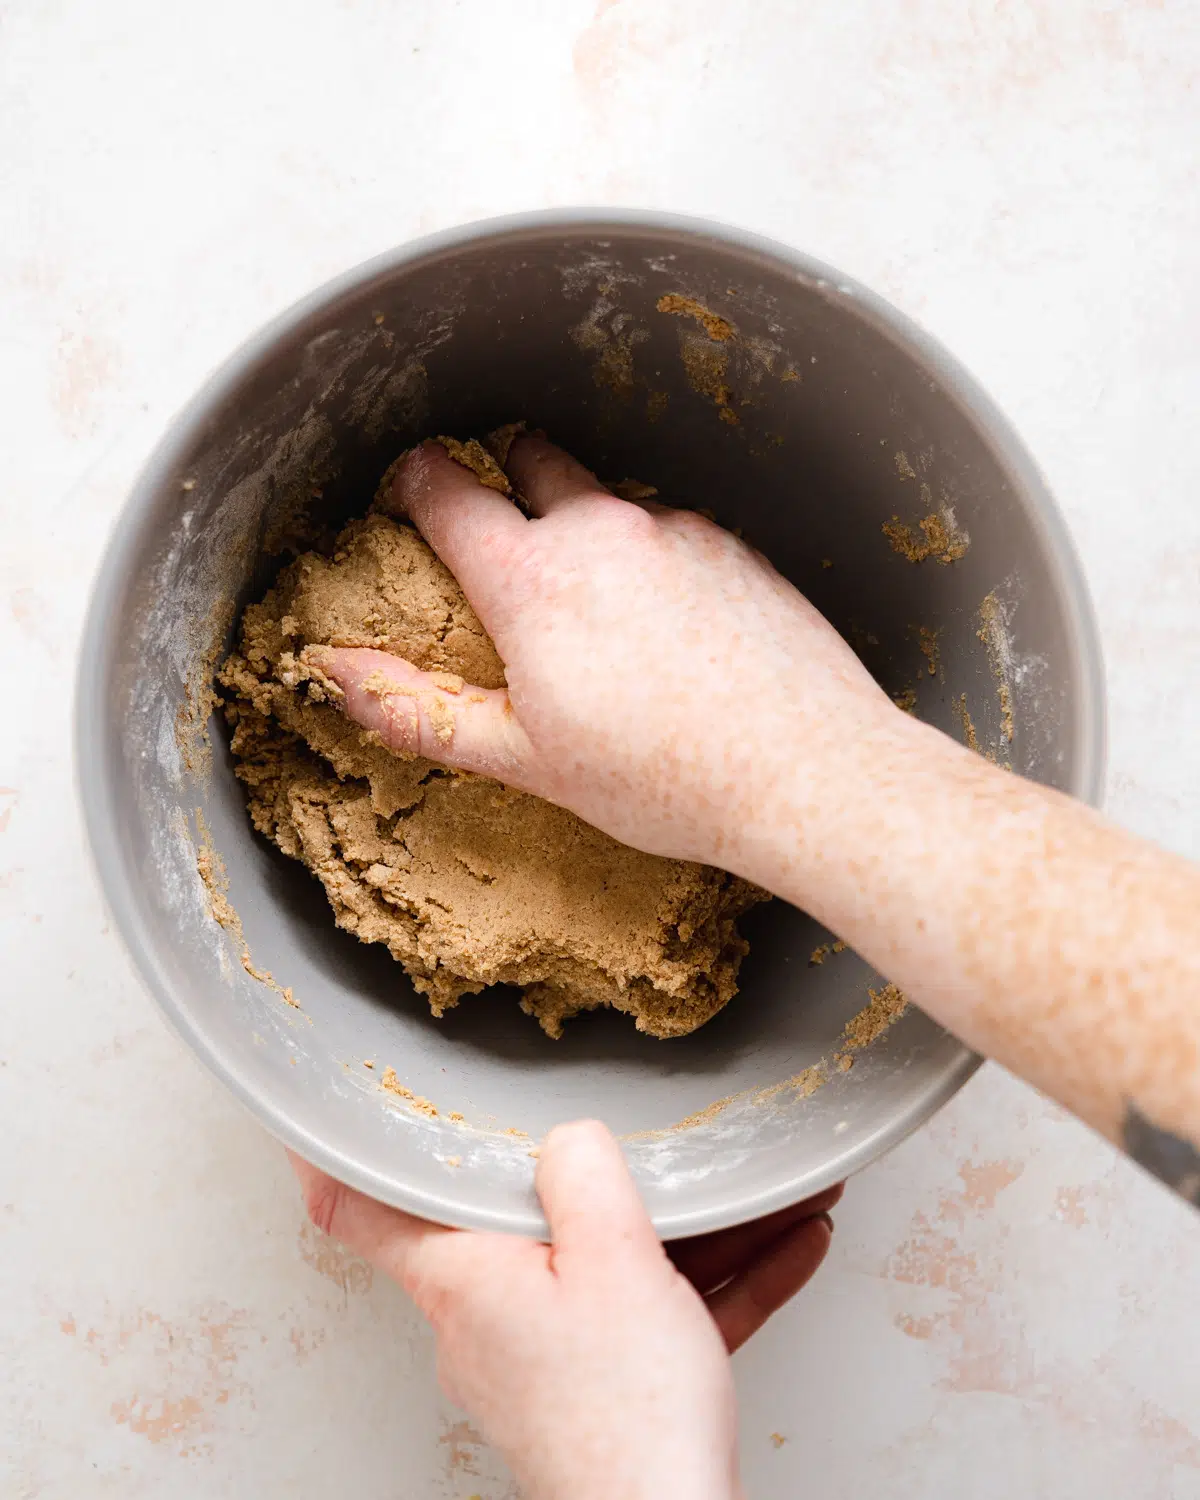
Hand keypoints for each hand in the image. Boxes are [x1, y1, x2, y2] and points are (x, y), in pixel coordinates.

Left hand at [291, 1121, 838, 1499]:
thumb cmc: (628, 1422)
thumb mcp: (613, 1259)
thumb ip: (583, 1176)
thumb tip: (568, 1138)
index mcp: (463, 1282)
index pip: (362, 1211)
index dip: (334, 1159)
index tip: (313, 1121)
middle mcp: (487, 1322)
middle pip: (514, 1224)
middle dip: (591, 1183)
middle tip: (623, 1141)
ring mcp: (543, 1362)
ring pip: (602, 1267)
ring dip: (684, 1233)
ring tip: (758, 1199)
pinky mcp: (598, 1394)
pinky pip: (650, 1315)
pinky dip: (710, 1283)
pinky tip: (781, 1248)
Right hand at [311, 435, 895, 881]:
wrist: (807, 774)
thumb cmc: (662, 780)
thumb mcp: (523, 759)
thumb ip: (418, 709)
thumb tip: (333, 672)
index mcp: (531, 577)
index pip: (445, 487)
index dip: (415, 482)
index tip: (410, 497)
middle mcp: (601, 529)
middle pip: (527, 457)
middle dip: (502, 481)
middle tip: (501, 544)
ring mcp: (675, 530)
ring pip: (605, 498)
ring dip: (583, 528)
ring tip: (597, 614)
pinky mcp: (733, 545)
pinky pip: (669, 531)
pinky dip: (650, 560)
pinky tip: (670, 633)